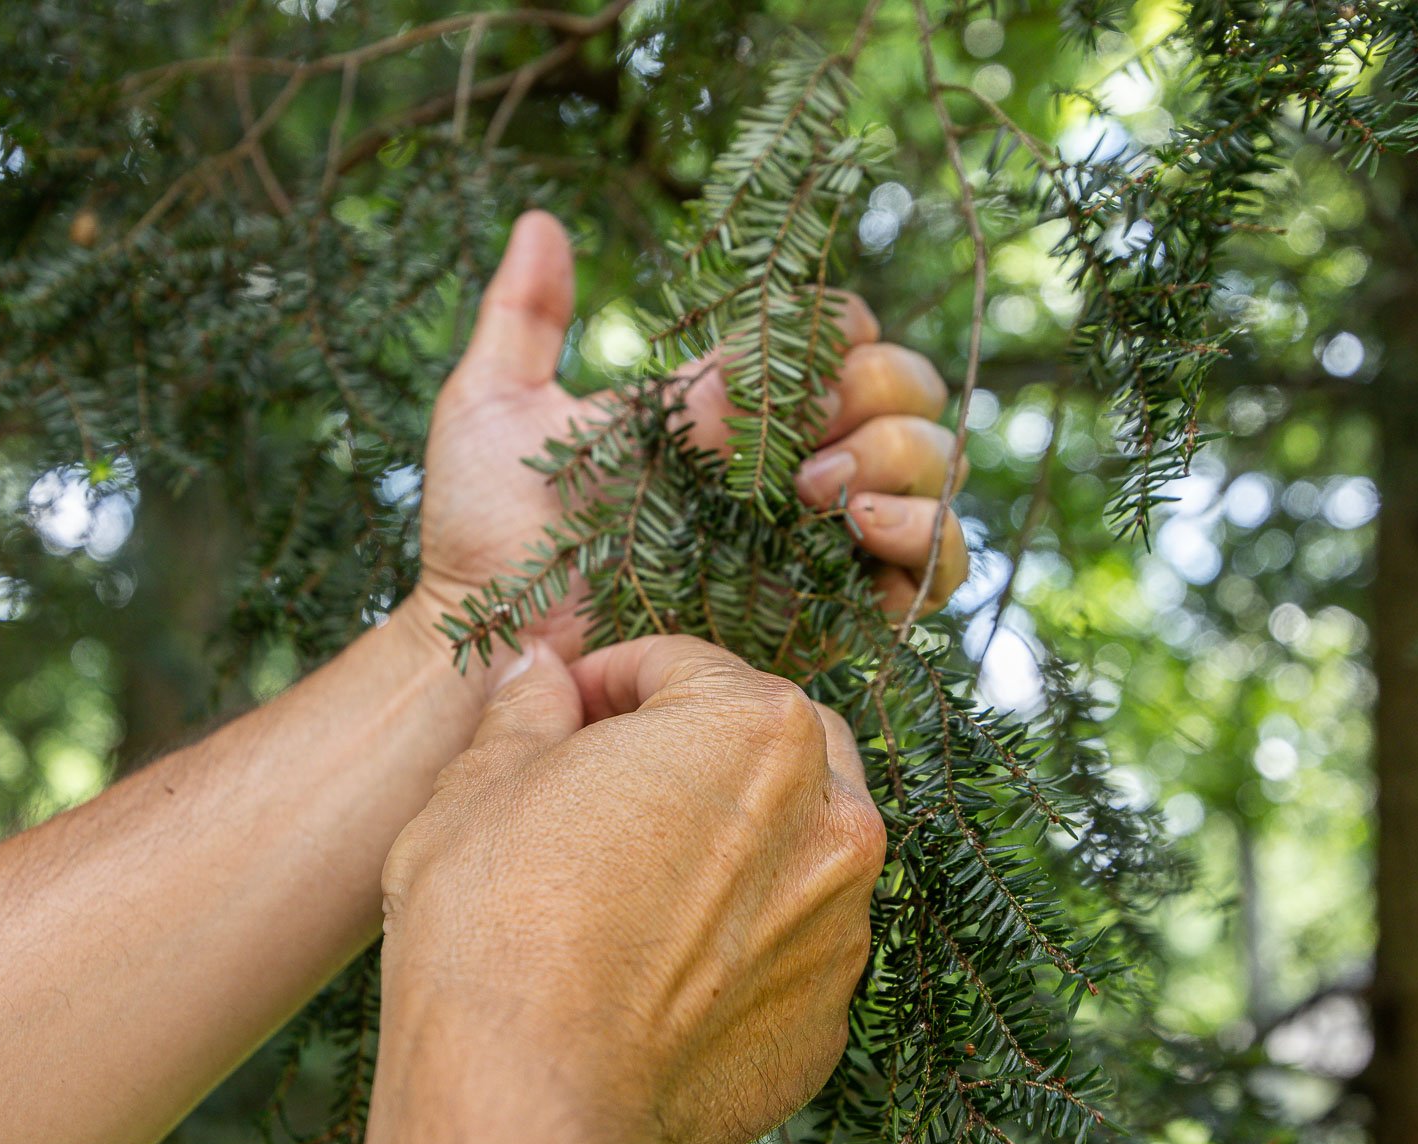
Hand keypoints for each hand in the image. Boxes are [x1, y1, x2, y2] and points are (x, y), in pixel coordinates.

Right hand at [376, 635, 885, 1143]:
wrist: (527, 1098)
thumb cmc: (498, 920)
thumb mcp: (482, 783)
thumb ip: (527, 710)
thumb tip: (538, 671)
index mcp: (756, 728)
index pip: (682, 666)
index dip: (606, 681)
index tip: (560, 716)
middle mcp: (831, 820)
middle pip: (768, 746)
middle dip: (694, 750)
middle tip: (603, 785)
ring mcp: (840, 931)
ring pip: (792, 852)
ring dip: (727, 846)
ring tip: (628, 884)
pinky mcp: (825, 1025)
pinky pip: (788, 954)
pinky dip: (737, 946)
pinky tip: (654, 971)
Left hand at [408, 209, 971, 659]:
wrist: (493, 648)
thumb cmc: (484, 534)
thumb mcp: (491, 408)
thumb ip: (522, 315)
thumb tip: (539, 222)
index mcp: (729, 405)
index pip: (839, 334)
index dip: (840, 325)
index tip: (794, 346)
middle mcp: (787, 463)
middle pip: (906, 393)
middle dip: (879, 390)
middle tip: (803, 431)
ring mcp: (818, 538)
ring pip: (933, 473)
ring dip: (901, 459)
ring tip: (816, 489)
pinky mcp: (835, 613)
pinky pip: (930, 573)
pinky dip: (925, 540)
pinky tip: (857, 528)